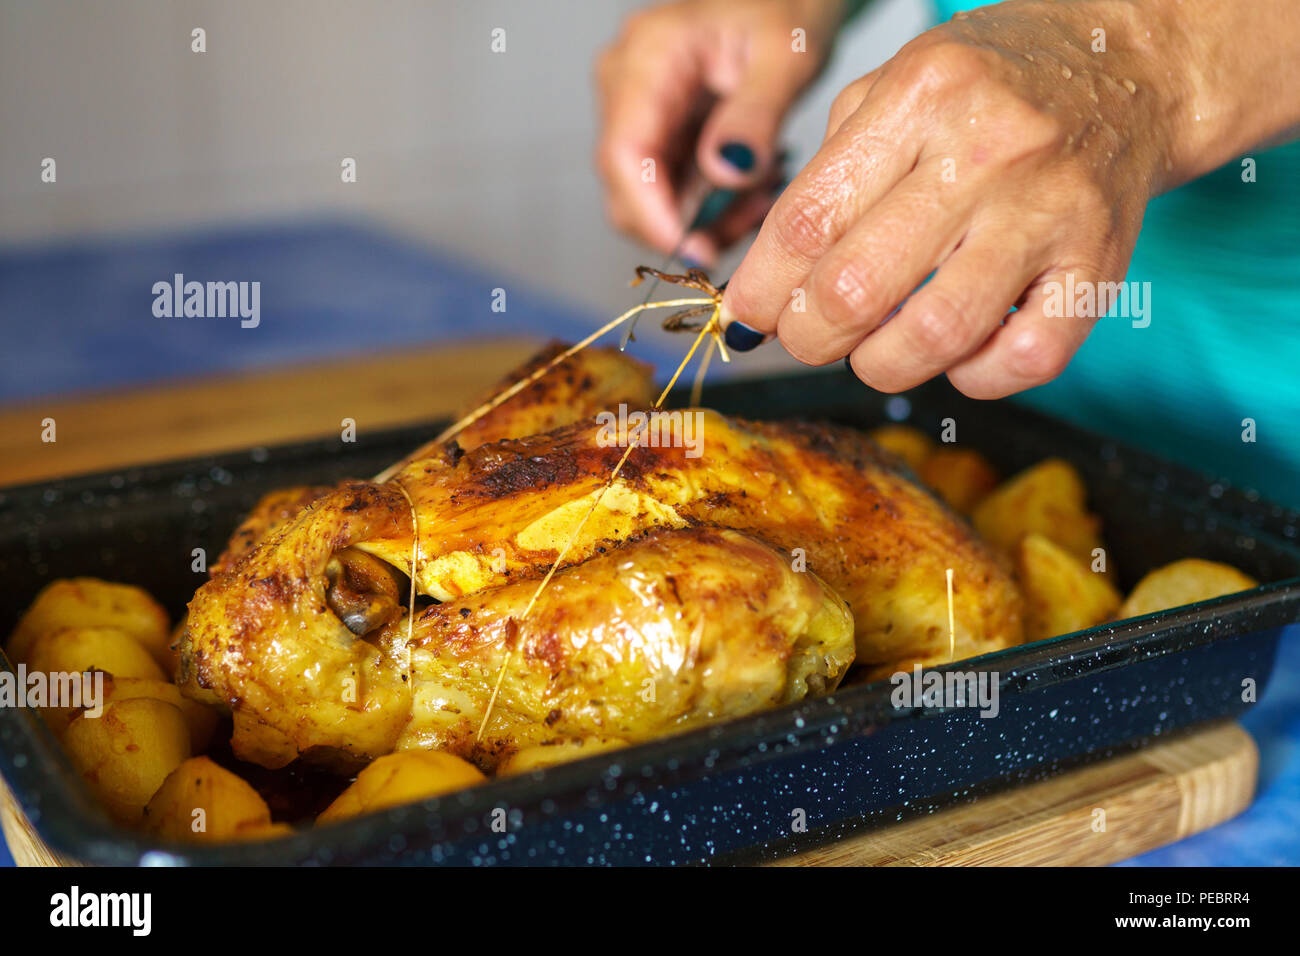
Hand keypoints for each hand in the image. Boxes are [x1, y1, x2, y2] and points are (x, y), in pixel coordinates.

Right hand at [594, 0, 845, 267]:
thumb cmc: (786, 9)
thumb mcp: (785, 57)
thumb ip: (754, 117)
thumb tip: (724, 174)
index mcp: (648, 57)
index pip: (623, 155)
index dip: (652, 215)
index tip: (697, 252)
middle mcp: (627, 85)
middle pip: (628, 189)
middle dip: (685, 226)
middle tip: (749, 226)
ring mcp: (638, 112)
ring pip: (649, 201)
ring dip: (705, 220)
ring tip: (760, 200)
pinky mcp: (658, 134)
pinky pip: (671, 192)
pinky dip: (711, 207)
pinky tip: (750, 191)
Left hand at [720, 0, 1294, 397]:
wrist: (1125, 69)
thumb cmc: (991, 87)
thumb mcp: (893, 87)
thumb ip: (827, 175)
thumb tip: (764, 288)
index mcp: (919, 97)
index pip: (808, 220)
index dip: (761, 288)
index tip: (745, 315)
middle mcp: (985, 151)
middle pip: (856, 288)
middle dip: (809, 336)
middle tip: (806, 336)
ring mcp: (1048, 211)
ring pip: (935, 334)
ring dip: (882, 365)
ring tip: (874, 350)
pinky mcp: (1100, 262)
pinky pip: (1025, 359)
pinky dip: (974, 378)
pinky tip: (956, 355)